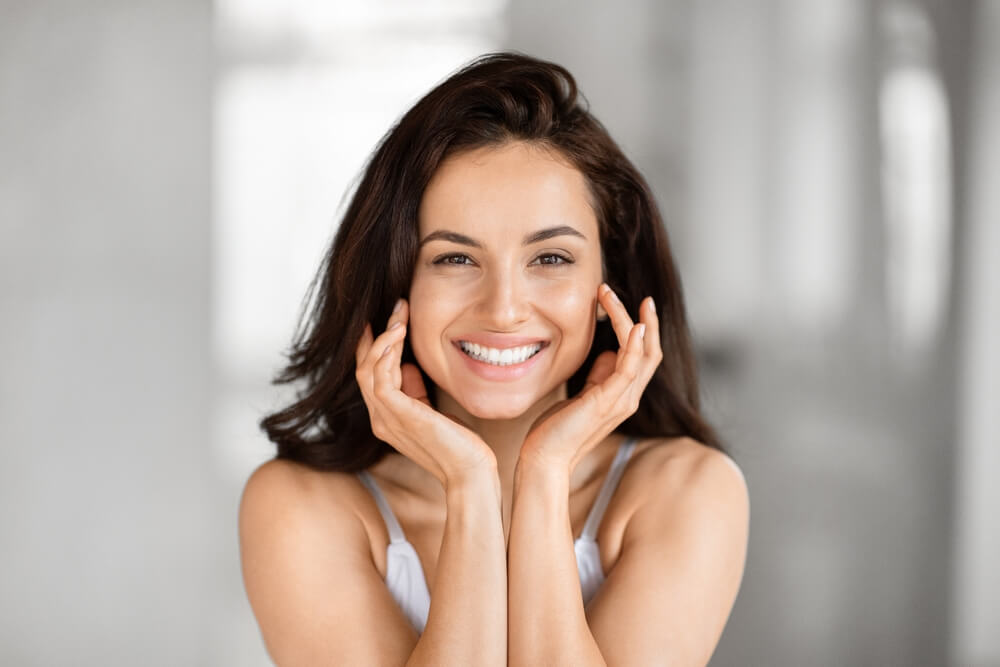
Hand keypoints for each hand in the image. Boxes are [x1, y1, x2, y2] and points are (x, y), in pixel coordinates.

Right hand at [355, 299, 497, 486]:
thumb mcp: (432, 410)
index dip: (374, 346)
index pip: (371, 375)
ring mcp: (385, 418)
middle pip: (364, 367)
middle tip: (398, 307)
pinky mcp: (396, 415)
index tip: (388, 319)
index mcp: (387, 418)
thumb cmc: (459, 444)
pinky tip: (399, 333)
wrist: (470, 472)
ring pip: (368, 369)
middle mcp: (380, 419)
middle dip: (378, 334)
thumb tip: (406, 365)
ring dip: (384, 337)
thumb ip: (415, 390)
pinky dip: (385, 352)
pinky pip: (379, 376)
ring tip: (400, 314)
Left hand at [518, 283, 661, 473]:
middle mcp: (628, 398)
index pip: (645, 357)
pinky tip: (635, 326)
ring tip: (612, 296)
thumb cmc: (558, 429)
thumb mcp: (582, 395)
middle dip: (647, 321)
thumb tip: (609, 354)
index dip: (646, 330)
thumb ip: (599, 376)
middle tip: (641, 296)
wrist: (545, 458)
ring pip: (641, 354)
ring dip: (631, 320)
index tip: (636, 305)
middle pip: (651, 352)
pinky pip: (629, 369)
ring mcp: (621, 401)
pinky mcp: (606, 402)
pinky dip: (635, 346)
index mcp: (623, 395)